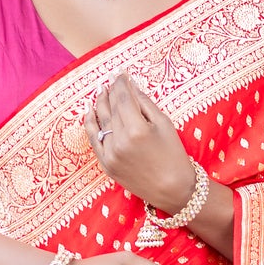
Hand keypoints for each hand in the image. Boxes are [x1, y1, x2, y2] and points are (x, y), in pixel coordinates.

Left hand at [84, 75, 193, 213]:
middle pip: (111, 108)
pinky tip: (89, 110)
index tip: (120, 74)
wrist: (172, 189)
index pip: (123, 98)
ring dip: (99, 103)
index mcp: (137, 130)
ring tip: (100, 91)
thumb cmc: (174, 155)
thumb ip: (145, 103)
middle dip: (111, 91)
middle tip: (111, 80)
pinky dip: (90, 123)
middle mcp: (120, 141)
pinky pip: (94, 139)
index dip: (121, 84)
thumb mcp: (164, 124)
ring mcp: (110, 154)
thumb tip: (131, 86)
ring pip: (101, 121)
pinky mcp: (106, 164)